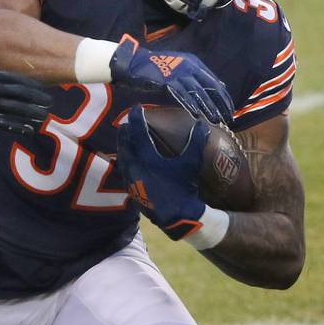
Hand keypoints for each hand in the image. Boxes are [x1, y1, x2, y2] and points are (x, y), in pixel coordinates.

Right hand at [0, 65, 51, 135]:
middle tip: (49, 101)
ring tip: (44, 115)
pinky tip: (30, 130)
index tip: (41, 87)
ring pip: (17, 109)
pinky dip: (18, 127)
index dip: (30, 84)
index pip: (16, 79)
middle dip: (36, 97)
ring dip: (32, 112)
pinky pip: (5, 124)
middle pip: (21, 93)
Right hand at [109, 36, 233, 125]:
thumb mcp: (181, 67)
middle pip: (210, 87)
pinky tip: (197, 115)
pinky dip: (191, 105)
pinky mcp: (168, 81)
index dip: (223, 97)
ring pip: (198, 93)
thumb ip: (197, 76)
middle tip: (227, 118)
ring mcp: (179, 73)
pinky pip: (182, 95)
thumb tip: (219, 86)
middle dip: (220, 104)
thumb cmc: (157, 68)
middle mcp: (189, 66)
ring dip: (208, 107)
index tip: (229, 109)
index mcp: (194, 63)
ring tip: (215, 119)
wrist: (134, 63)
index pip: (214, 81)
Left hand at [118, 104, 208, 239]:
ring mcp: (130, 180)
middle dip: (125, 131)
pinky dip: (125, 162)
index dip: (137, 117)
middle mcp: (134, 167)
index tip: (136, 107)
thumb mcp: (191, 163)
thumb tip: (201, 123)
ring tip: (125, 139)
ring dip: (123, 146)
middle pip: (124, 143)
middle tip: (128, 122)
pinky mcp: (131, 191)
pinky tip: (129, 161)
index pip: (138, 131)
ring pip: (121, 157)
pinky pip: (123, 171)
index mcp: (147, 157)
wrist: (177, 216)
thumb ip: (196, 142)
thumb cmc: (184, 188)